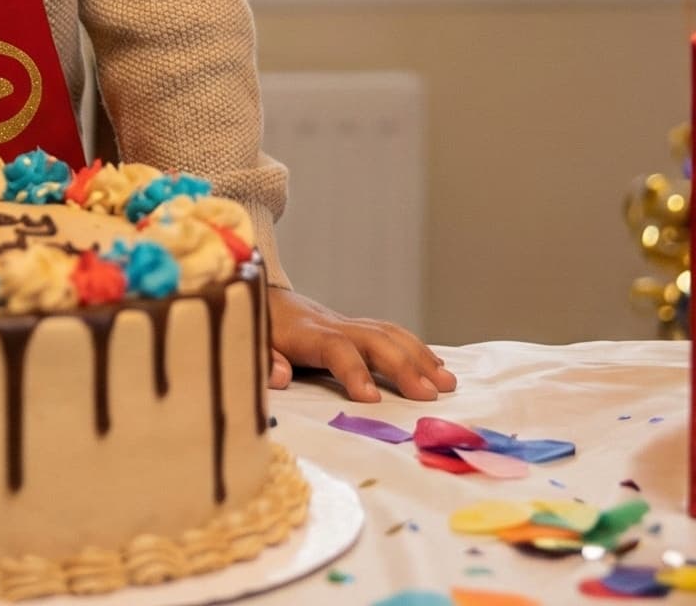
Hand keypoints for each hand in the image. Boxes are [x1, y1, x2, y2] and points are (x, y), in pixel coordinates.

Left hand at [267, 287, 455, 403]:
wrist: (261, 294)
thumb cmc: (256, 325)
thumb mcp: (249, 341)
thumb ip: (262, 360)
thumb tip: (282, 377)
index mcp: (305, 334)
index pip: (335, 348)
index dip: (353, 371)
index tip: (372, 400)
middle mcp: (332, 324)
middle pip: (374, 339)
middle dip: (403, 366)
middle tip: (430, 395)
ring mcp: (346, 323)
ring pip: (388, 333)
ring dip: (419, 357)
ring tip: (446, 383)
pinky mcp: (355, 326)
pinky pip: (390, 333)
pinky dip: (416, 348)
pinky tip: (436, 366)